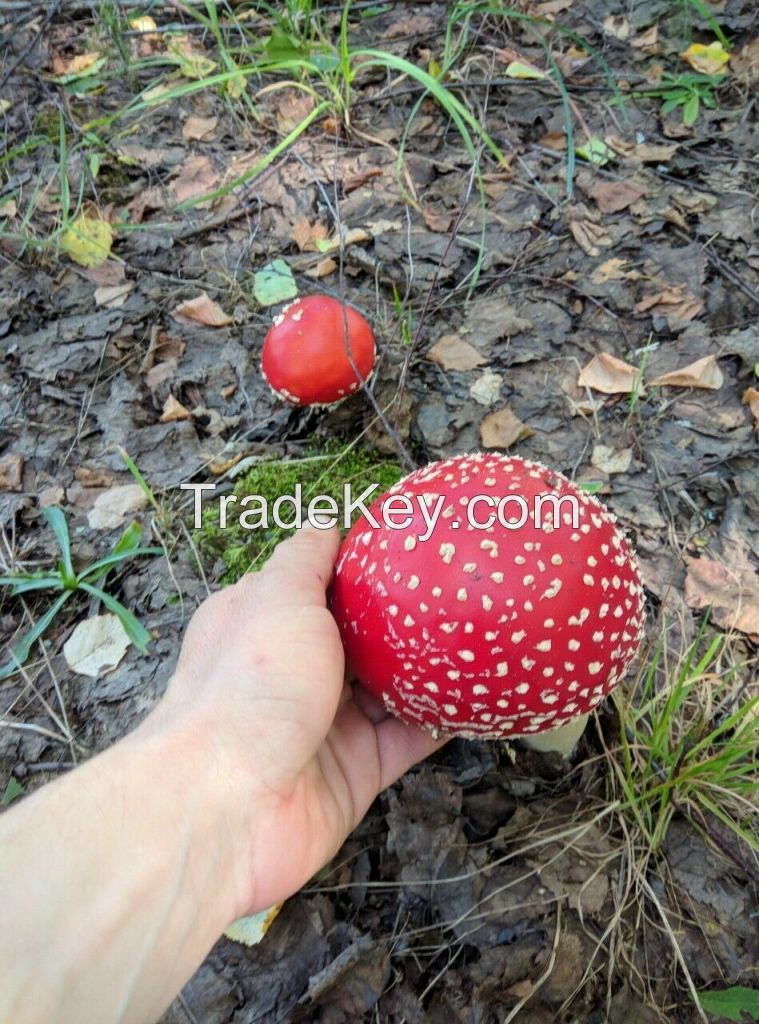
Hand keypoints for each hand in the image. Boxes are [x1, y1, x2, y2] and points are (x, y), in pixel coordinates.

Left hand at [156, 524, 443, 916]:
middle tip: (463, 591)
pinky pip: (410, 740)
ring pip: (390, 690)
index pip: (318, 587)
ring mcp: (326, 724)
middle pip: (360, 639)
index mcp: (265, 623)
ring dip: (431, 670)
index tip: (414, 548)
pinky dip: (442, 721)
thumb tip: (329, 525)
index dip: (362, 569)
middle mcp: (295, 672)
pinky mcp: (356, 771)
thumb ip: (306, 560)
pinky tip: (480, 697)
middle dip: (404, 621)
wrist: (228, 807)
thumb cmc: (250, 685)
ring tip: (483, 637)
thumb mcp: (277, 597)